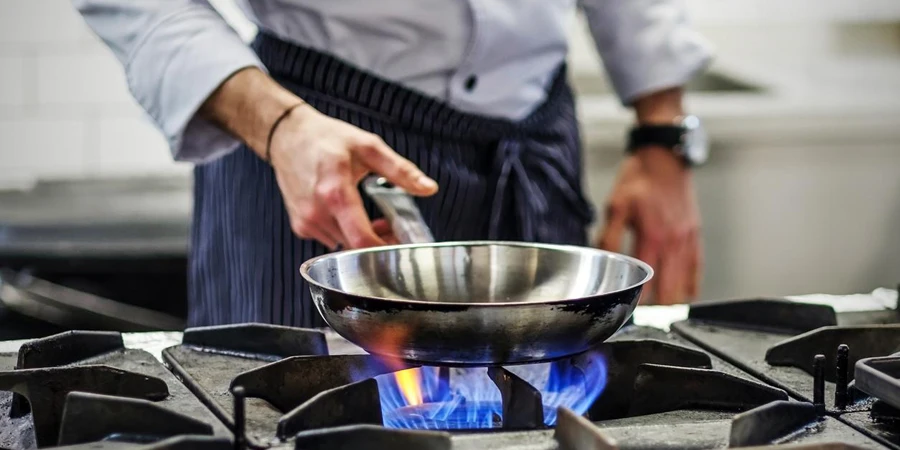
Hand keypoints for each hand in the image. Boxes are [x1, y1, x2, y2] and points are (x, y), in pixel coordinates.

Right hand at [200, 68, 435, 249]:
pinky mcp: (300, 226)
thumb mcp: (368, 147)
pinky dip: (344, 234)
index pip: (362, 240)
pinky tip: (350, 217)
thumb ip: (400, 170)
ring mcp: (306, 222)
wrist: (287, 136)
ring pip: (343, 247)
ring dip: (361, 239)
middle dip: (378, 242)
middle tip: (391, 226)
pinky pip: (330, 240)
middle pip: (355, 247)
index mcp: (335, 193)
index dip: (385, 250)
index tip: (401, 245)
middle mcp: (317, 212)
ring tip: (372, 218)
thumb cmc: (326, 139)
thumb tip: (428, 188)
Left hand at [595, 147, 702, 303]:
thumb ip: (608, 236)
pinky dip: (690, 284)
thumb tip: (599, 259)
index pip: (646, 282)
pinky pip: (696, 268)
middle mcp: (673, 242)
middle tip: (644, 318)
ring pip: (685, 283)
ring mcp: (687, 240)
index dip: (638, 301)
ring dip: (673, 300)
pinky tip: (684, 295)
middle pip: (669, 290)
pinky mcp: (695, 234)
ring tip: (661, 314)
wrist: (665, 158)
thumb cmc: (639, 179)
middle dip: (657, 309)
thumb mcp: (616, 205)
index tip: (629, 312)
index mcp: (652, 236)